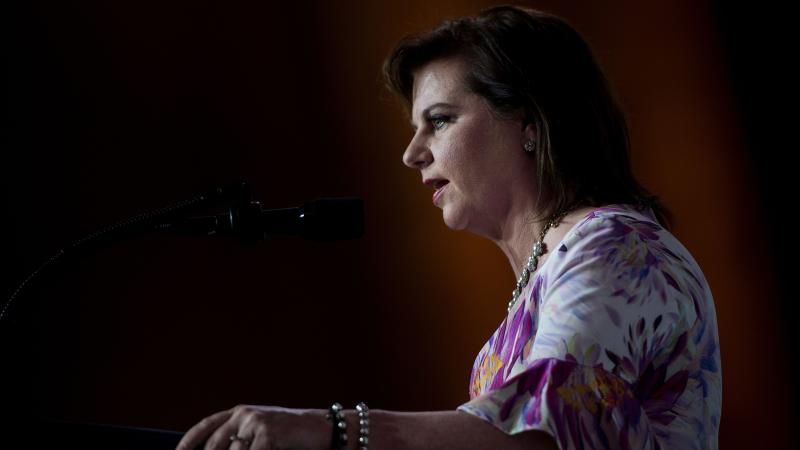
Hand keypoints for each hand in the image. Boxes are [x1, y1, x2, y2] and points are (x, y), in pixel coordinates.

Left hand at [176, 404, 329, 449]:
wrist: (320, 428)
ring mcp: (256, 423)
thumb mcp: (260, 432)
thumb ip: (240, 438)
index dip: (188, 442)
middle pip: (214, 443)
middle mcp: (244, 414)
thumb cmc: (289, 435)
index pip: (206, 426)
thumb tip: (216, 449)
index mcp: (239, 412)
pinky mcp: (267, 434)